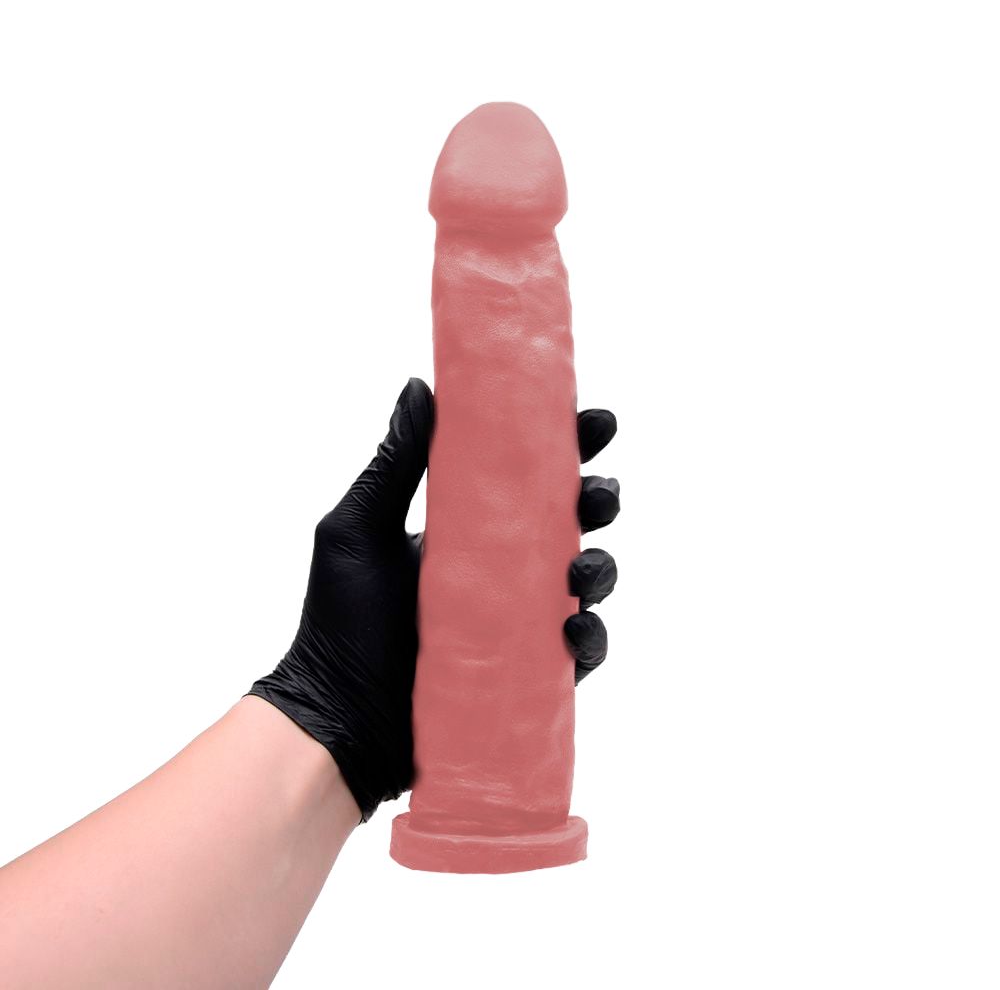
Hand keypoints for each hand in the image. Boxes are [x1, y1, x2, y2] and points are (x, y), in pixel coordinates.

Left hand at [249, 379, 620, 820]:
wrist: (336, 717)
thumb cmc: (340, 622)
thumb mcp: (360, 530)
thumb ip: (394, 462)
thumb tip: (419, 386)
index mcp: (470, 529)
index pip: (528, 478)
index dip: (567, 447)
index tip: (593, 420)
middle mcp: (502, 570)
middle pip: (572, 524)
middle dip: (597, 499)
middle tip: (598, 491)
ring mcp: (519, 622)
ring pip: (586, 583)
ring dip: (601, 567)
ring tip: (581, 568)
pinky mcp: (528, 673)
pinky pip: (580, 652)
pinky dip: (590, 639)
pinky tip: (575, 627)